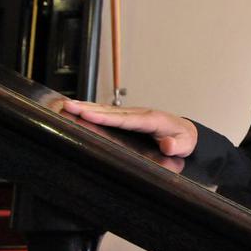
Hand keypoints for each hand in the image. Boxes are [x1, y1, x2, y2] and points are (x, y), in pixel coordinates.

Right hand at [62, 100, 197, 156]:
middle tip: (67, 106)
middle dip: (89, 109)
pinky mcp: (128, 116)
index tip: (88, 115)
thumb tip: (168, 145)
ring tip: (65, 104)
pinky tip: (79, 109)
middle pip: (111, 111)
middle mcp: (140, 113)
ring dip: (87, 107)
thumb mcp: (185, 145)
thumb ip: (176, 145)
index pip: (125, 119)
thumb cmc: (184, 139)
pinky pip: (109, 112)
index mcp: (152, 120)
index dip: (106, 117)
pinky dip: (93, 110)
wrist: (185, 131)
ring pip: (107, 110)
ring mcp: (133, 113)